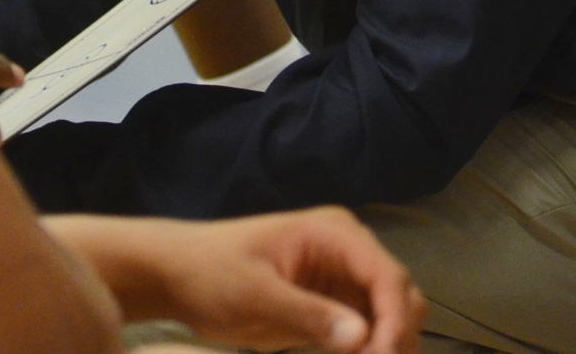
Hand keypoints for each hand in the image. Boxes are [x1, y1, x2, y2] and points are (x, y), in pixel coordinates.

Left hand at [124, 208, 423, 353]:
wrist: (176, 275)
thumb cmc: (211, 275)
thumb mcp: (255, 297)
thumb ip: (309, 316)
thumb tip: (364, 340)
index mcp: (334, 233)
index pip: (387, 277)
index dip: (394, 322)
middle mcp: (347, 249)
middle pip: (400, 295)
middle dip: (397, 337)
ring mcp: (341, 275)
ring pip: (390, 315)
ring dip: (387, 347)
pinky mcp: (331, 302)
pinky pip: (368, 329)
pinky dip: (369, 351)